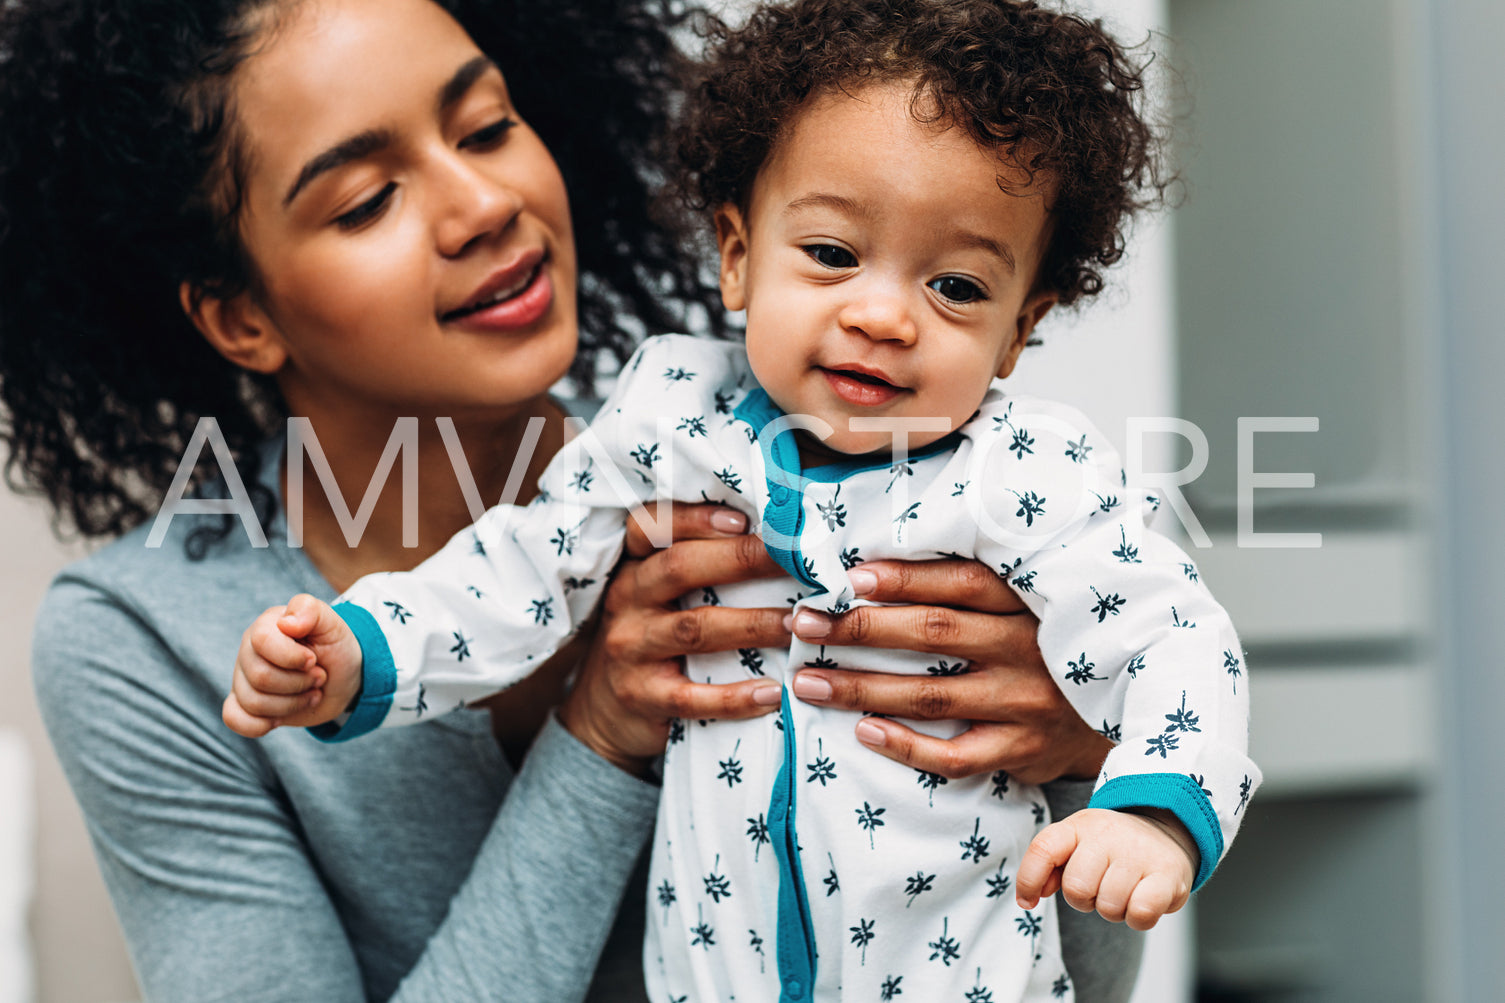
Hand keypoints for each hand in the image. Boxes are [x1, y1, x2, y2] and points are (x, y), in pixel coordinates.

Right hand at [223, 594, 363, 737]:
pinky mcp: (243, 704)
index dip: (292, 657)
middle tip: (318, 676)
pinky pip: (234, 719)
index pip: (262, 641)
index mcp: (267, 626)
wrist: (341, 679)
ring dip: (292, 703)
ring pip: (252, 702)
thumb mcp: (333, 624)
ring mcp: (242, 678)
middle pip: (260, 677)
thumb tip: (287, 623)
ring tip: (310, 691)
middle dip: (299, 683)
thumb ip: (311, 611)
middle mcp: (249, 651)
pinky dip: (260, 724)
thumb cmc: (335, 648)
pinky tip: (281, 718)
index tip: (314, 660)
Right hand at [558, 503, 787, 775]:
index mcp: (634, 567)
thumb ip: (699, 567)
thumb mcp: (658, 597)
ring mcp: (630, 650)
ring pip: (693, 629)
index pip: (650, 526)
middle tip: (794, 560)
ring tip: (796, 625)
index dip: (694, 518)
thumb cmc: (653, 640)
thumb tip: (779, 542)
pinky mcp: (641, 697)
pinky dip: (735, 697)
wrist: (602, 714)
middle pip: (678, 568)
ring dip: (751, 625)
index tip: (744, 518)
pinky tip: (773, 693)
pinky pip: (691, 697)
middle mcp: (627, 600)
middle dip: (740, 559)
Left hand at [785, 559, 1110, 782]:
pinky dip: (905, 746)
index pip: (961, 582)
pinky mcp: (1020, 751)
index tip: (850, 576)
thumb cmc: (1045, 645)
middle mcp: (1026, 649)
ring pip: (931, 695)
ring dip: (862, 688)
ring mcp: (1024, 704)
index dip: (904, 578)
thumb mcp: (1027, 602)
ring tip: (808, 680)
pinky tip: (863, 732)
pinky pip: (953, 756)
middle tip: (804, 624)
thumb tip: (879, 562)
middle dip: (860, 629)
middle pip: (934, 633)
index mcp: (1026, 602)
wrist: (1115, 711)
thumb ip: (970, 585)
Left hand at [1016, 807, 1196, 929]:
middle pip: (1076, 889)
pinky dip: (1137, 918)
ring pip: (1108, 907)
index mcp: (1080, 825)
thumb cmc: (1111, 847)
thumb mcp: (1076, 844)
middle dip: (1084, 901)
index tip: (1028, 901)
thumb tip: (1030, 896)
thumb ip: (1048, 866)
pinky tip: (1142, 901)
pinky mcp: (1168, 874)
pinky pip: (1140, 913)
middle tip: (1099, 889)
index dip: (1029, 880)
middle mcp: (1109, 834)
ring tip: (1124, 892)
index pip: (1044, 849)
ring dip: (1113, 911)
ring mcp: (1140, 852)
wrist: (1166, 832)